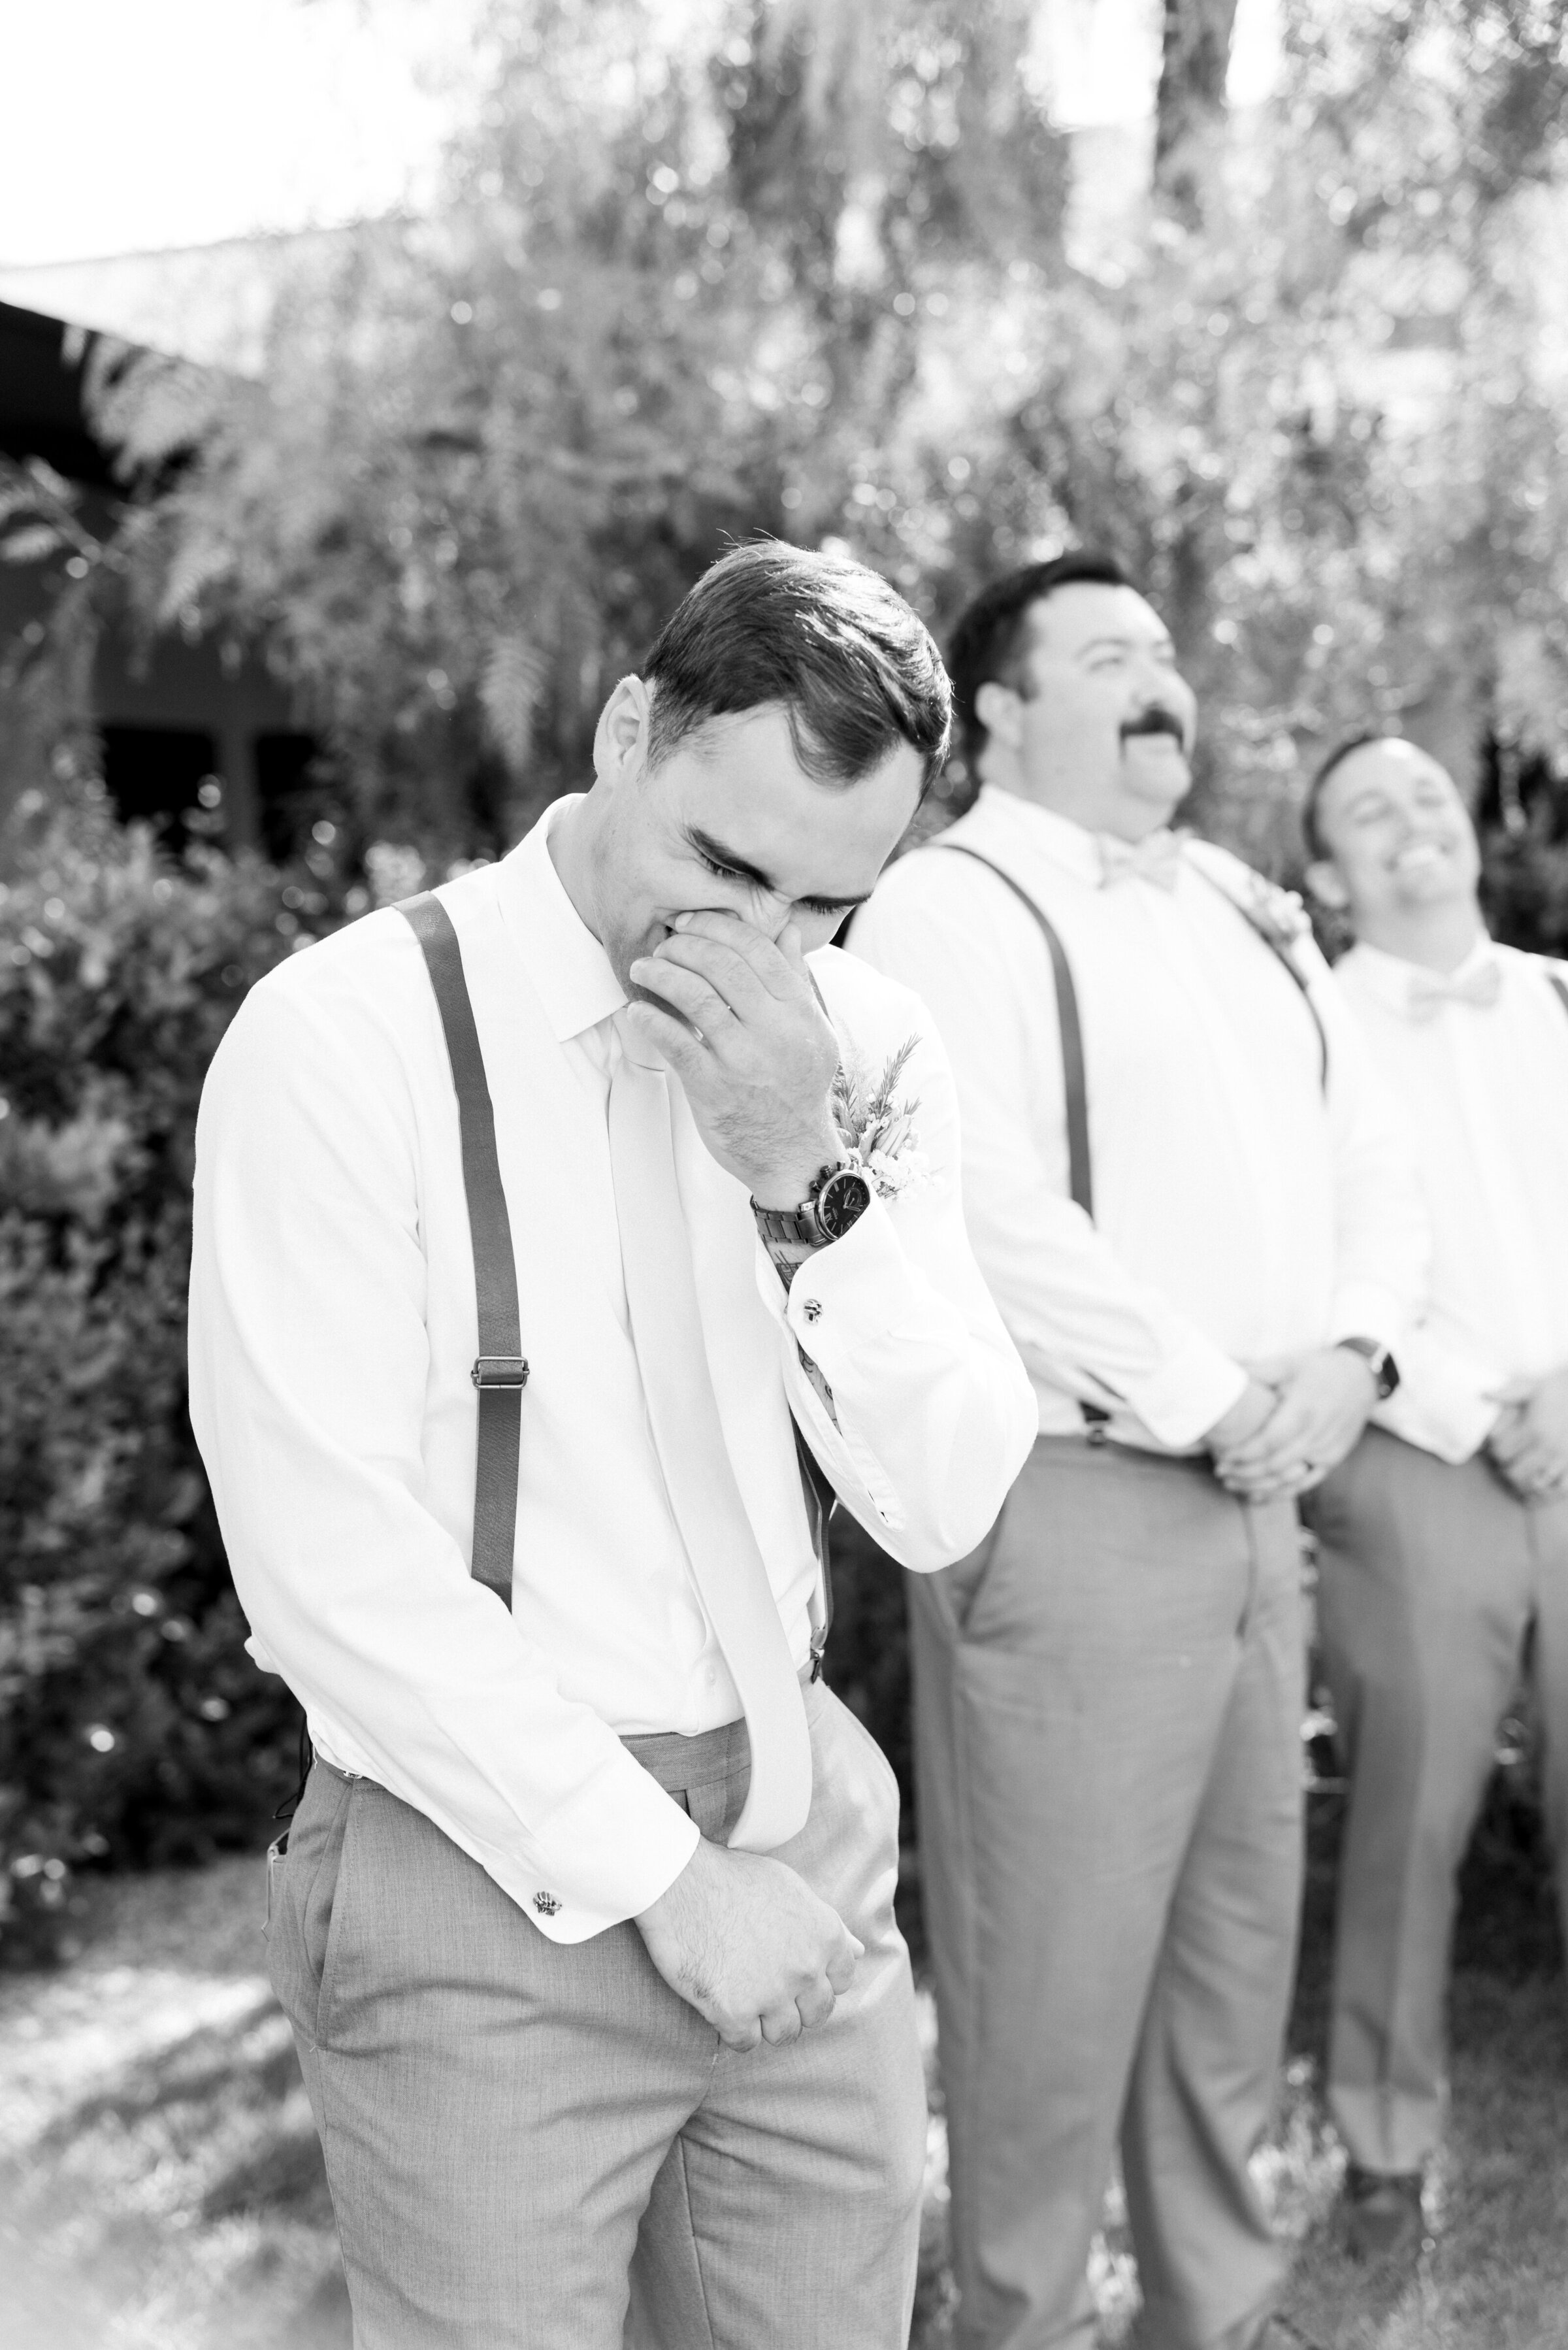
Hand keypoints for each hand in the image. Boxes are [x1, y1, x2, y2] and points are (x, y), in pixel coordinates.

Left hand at [627, 910, 840, 1206]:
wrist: (794, 1155)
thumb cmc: (798, 1089)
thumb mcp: (813, 1032)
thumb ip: (796, 981)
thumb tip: (789, 931)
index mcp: (799, 1012)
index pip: (759, 949)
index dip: (718, 927)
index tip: (690, 922)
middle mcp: (775, 1031)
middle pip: (724, 965)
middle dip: (686, 945)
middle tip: (664, 945)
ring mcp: (744, 1060)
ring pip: (697, 997)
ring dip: (662, 974)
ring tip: (643, 969)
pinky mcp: (714, 1089)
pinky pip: (677, 1043)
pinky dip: (652, 1020)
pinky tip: (637, 1010)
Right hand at [634, 1835, 861, 2051]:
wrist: (680, 1880)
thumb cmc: (733, 1878)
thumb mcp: (791, 1890)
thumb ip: (828, 1926)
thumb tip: (859, 1952)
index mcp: (825, 1936)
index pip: (841, 1982)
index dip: (816, 1980)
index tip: (794, 1974)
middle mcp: (806, 1969)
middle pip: (815, 2014)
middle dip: (794, 2005)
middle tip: (765, 1987)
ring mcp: (771, 1994)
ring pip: (784, 2034)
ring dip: (765, 2021)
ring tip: (742, 1996)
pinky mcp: (734, 2012)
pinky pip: (746, 2043)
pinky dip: (735, 2030)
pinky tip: (722, 2007)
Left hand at [1213, 1346, 1376, 1502]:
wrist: (1362, 1378)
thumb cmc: (1320, 1368)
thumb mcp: (1287, 1363)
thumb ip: (1255, 1371)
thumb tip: (1222, 1368)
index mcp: (1304, 1409)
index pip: (1270, 1442)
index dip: (1244, 1454)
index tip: (1222, 1457)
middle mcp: (1318, 1434)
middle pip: (1276, 1465)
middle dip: (1245, 1473)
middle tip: (1220, 1471)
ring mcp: (1327, 1451)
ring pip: (1288, 1480)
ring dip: (1258, 1487)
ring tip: (1232, 1483)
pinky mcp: (1333, 1460)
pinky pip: (1304, 1484)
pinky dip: (1279, 1493)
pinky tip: (1257, 1496)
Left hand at [1487, 1368, 1567, 1501]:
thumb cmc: (1561, 1393)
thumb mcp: (1535, 1387)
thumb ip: (1509, 1393)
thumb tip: (1483, 1393)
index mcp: (1534, 1429)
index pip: (1500, 1451)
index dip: (1493, 1449)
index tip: (1495, 1446)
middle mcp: (1548, 1448)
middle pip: (1513, 1473)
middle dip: (1506, 1468)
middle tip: (1506, 1462)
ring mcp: (1563, 1461)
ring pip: (1532, 1486)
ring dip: (1522, 1483)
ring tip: (1519, 1475)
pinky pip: (1558, 1491)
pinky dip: (1544, 1496)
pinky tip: (1535, 1491)